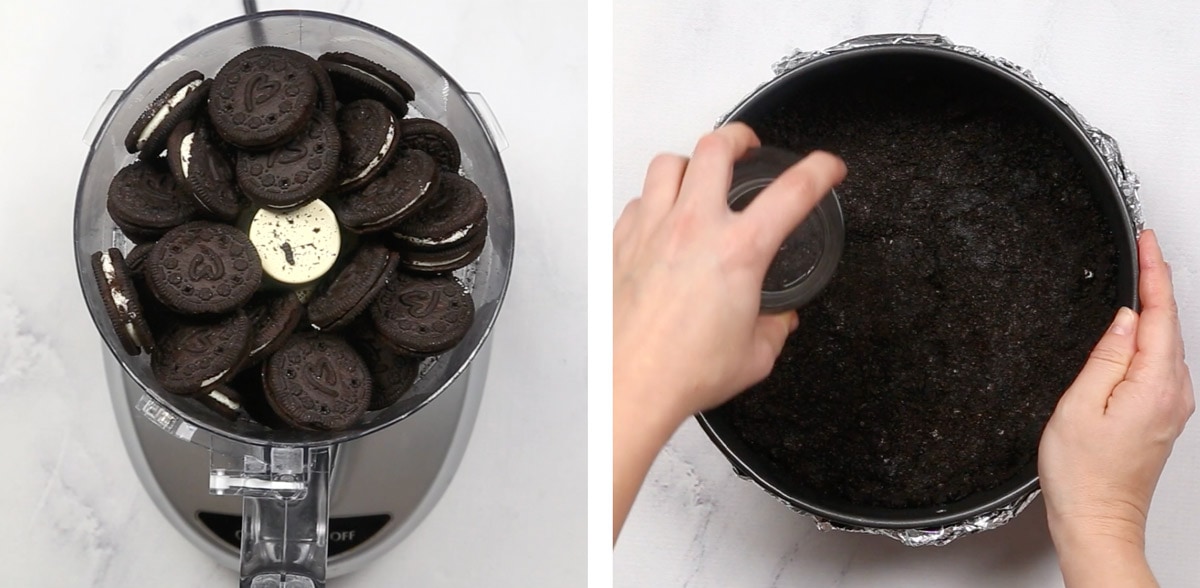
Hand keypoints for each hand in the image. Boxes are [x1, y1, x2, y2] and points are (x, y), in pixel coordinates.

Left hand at [613, 124, 845, 418]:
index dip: (820, 170)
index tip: (827, 168)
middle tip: (749, 147)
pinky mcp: (622, 244)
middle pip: (716, 146)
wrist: (631, 387)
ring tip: (700, 174)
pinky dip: (655, 199)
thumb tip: (779, 319)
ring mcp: (653, 231)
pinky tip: (663, 216)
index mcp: (739, 251)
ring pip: (669, 163)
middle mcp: (693, 229)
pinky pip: (638, 200)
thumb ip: (776, 327)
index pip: (793, 191)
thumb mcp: (755, 354)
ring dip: (690, 162)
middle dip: (739, 136)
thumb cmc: (685, 372)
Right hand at [1038, 229, 1193, 585]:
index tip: (1146, 241)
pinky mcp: (1162, 416)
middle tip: (1143, 247)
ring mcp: (1171, 406)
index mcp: (1154, 385)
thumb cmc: (1083, 475)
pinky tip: (1134, 329)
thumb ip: (1104, 357)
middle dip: (1156, 283)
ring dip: (1153, 309)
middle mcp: (1173, 394)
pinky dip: (1149, 336)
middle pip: (1168, 325)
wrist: (1097, 520)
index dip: (1153, 272)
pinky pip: (1159, 363)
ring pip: (1165, 343)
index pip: (1158, 314)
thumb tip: (1121, 320)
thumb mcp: (1079, 405)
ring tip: (1138, 277)